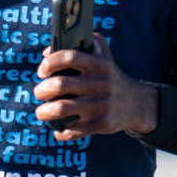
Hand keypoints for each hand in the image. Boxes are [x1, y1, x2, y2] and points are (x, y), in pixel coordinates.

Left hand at [34, 30, 159, 141]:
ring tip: (40, 112)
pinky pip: (74, 131)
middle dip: (42, 90)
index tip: (42, 71)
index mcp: (99, 64)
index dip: (50, 62)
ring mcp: (101, 105)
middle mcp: (100, 83)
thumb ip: (81, 45)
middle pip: (61, 84)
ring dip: (44, 112)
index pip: (70, 57)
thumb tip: (48, 52)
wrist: (137, 104)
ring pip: (63, 108)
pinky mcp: (101, 124)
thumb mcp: (104, 55)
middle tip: (39, 93)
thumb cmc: (110, 78)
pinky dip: (61, 132)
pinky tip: (58, 129)